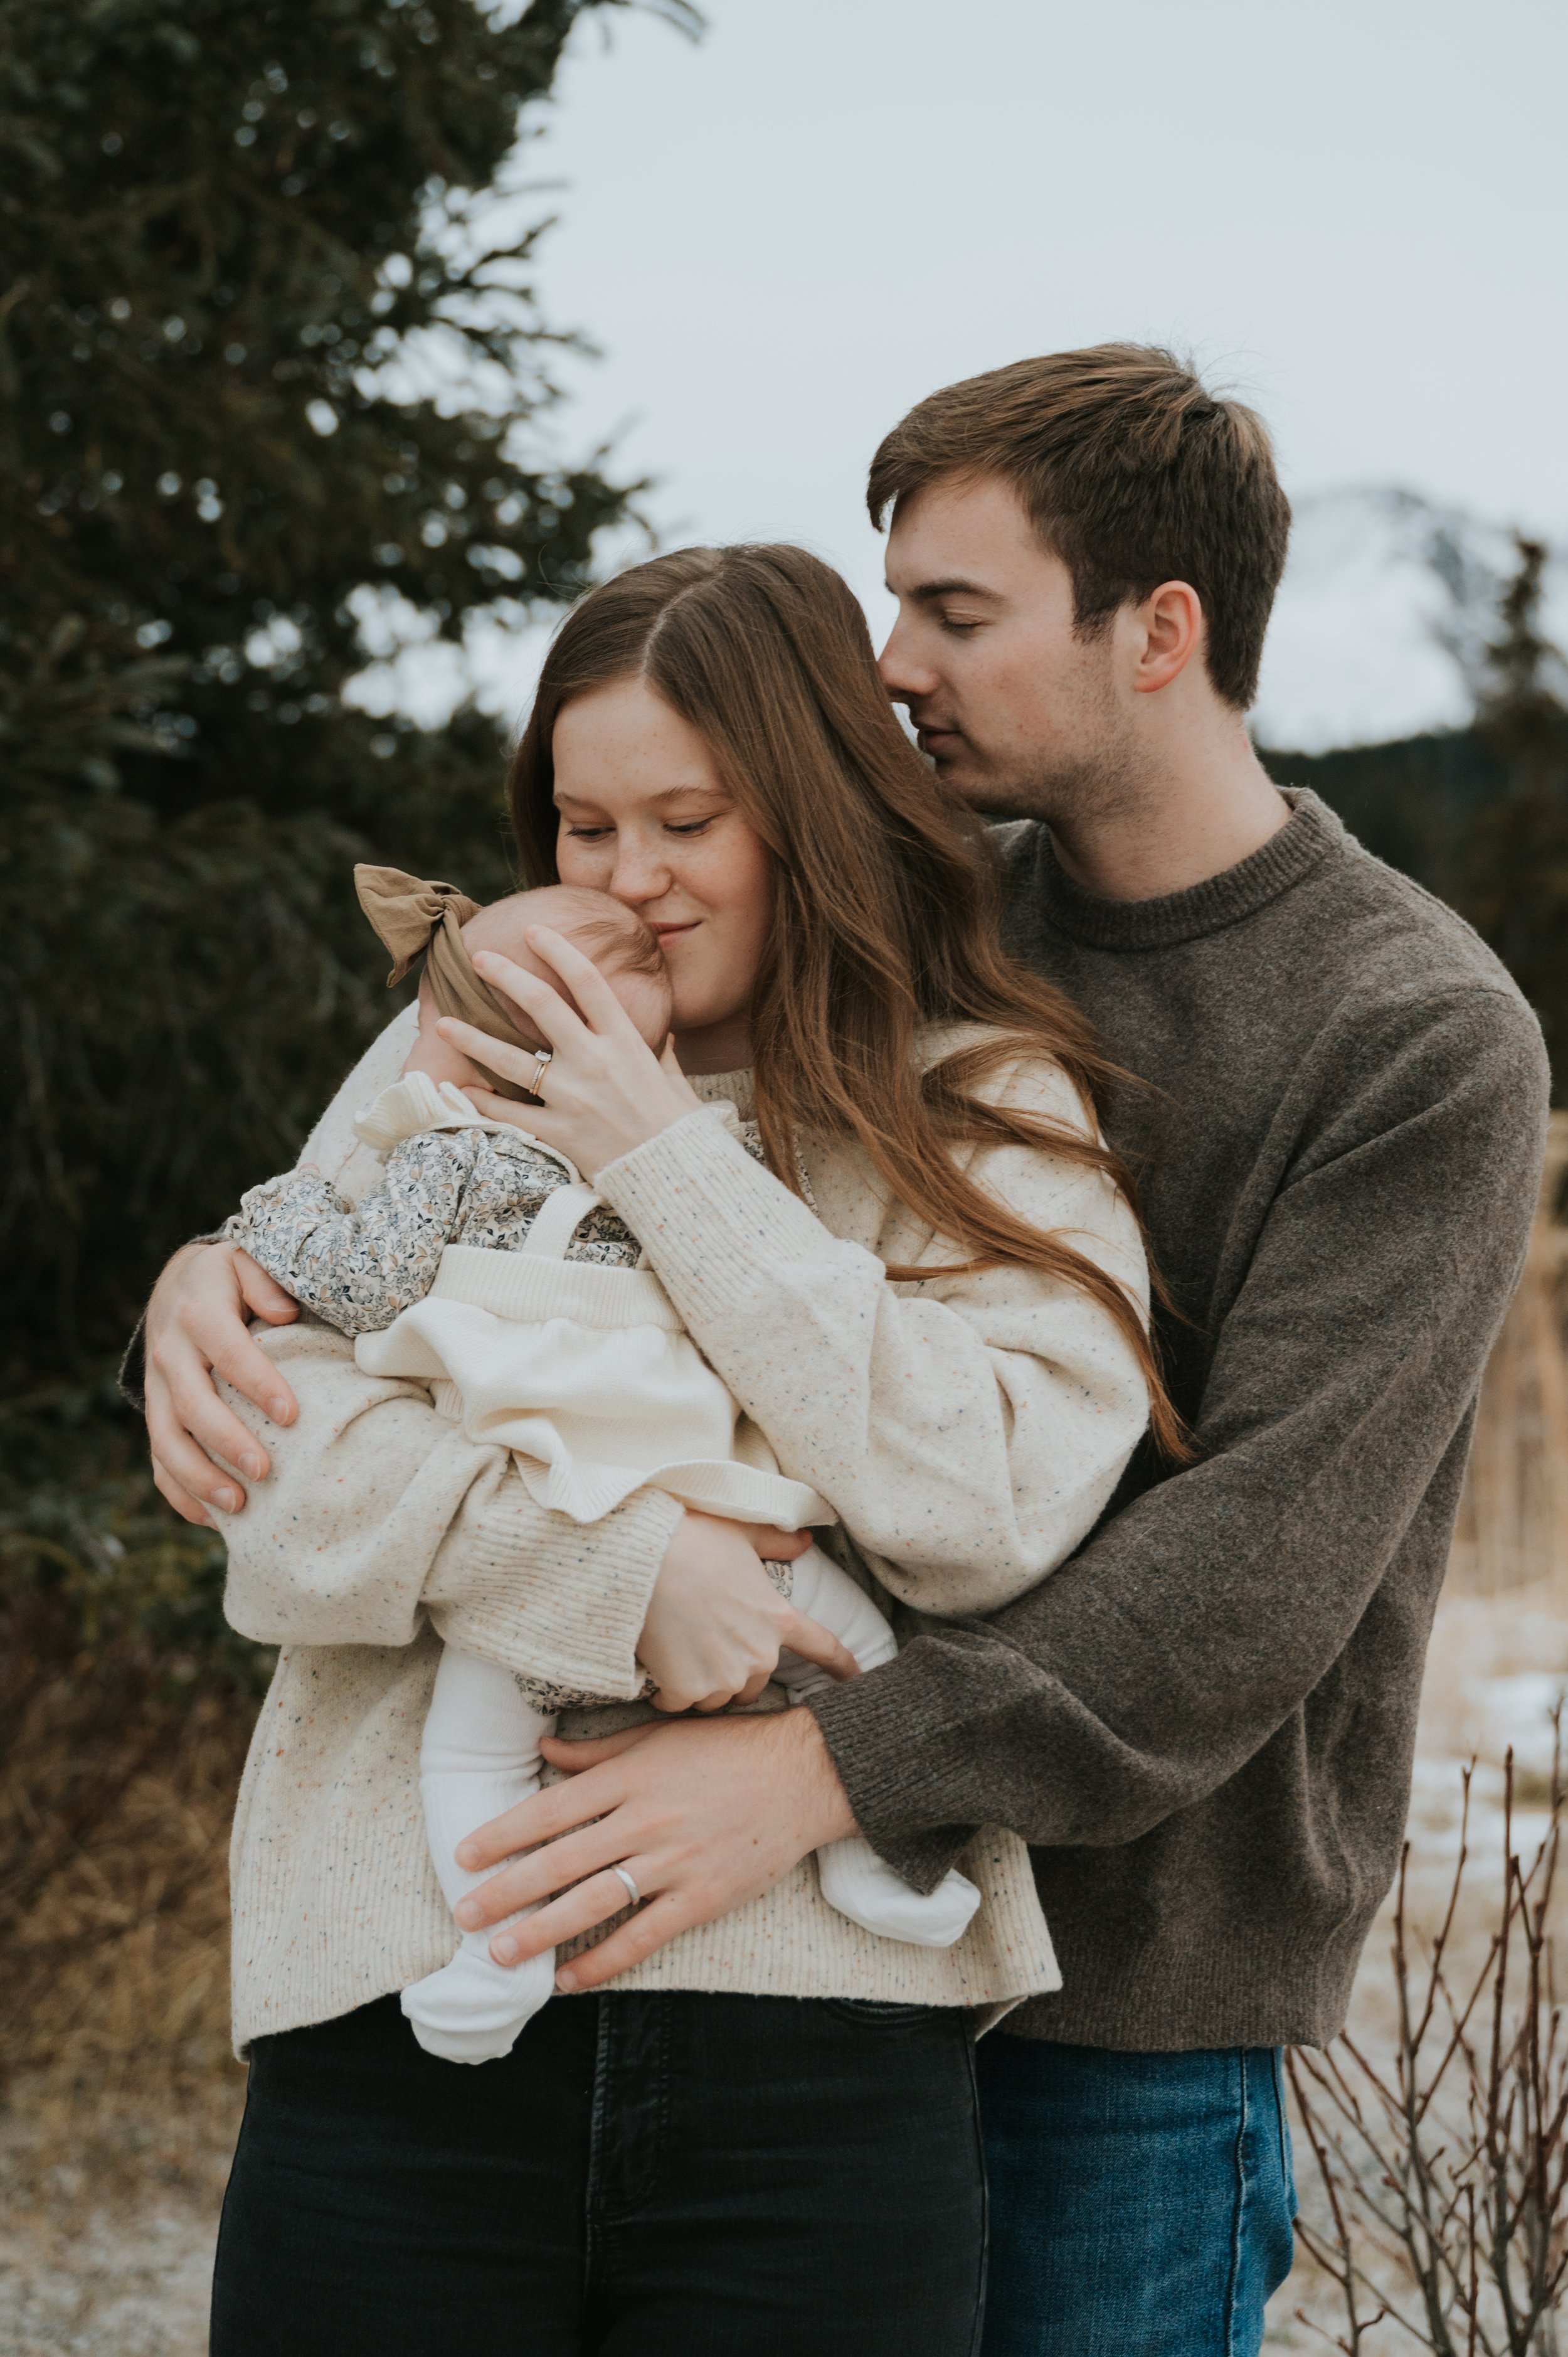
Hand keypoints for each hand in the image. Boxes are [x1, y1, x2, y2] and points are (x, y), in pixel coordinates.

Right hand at [145, 1241, 299, 1522]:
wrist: (178, 1287)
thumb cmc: (227, 1281)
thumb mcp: (244, 1261)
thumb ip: (265, 1281)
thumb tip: (284, 1313)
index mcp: (199, 1314)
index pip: (230, 1352)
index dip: (258, 1384)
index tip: (291, 1415)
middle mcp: (171, 1354)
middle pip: (193, 1405)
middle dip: (227, 1442)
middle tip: (265, 1471)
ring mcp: (158, 1389)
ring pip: (167, 1441)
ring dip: (199, 1478)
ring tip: (238, 1508)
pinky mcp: (157, 1414)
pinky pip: (159, 1460)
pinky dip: (180, 1493)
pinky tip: (212, 1518)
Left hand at [437, 927, 702, 1178]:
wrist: (675, 1175)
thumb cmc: (679, 1127)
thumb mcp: (675, 1080)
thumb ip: (662, 1054)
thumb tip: (662, 1037)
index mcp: (624, 1041)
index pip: (587, 980)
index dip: (558, 949)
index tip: (534, 931)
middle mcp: (594, 1061)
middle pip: (541, 1004)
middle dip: (505, 975)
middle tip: (479, 958)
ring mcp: (573, 1097)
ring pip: (510, 1059)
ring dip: (472, 1039)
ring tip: (443, 1025)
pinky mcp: (560, 1131)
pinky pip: (511, 1113)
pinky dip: (483, 1101)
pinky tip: (462, 1089)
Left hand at [452, 1709, 858, 1988]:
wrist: (806, 1773)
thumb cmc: (730, 1748)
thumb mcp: (660, 1738)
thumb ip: (599, 1751)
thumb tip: (544, 1749)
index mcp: (631, 1776)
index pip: (552, 1809)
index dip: (503, 1834)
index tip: (464, 1855)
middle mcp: (646, 1820)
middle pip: (562, 1860)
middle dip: (508, 1890)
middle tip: (465, 1913)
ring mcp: (675, 1862)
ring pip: (594, 1903)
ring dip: (542, 1931)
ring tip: (501, 1953)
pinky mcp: (702, 1897)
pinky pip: (643, 1937)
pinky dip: (603, 1963)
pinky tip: (569, 1980)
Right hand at [642, 1513, 857, 1712]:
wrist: (641, 1560)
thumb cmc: (693, 1539)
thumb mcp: (742, 1532)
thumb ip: (777, 1541)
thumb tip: (805, 1540)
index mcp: (778, 1618)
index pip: (823, 1647)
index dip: (842, 1666)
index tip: (855, 1678)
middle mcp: (758, 1654)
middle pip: (756, 1682)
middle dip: (737, 1669)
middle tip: (709, 1641)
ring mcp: (722, 1676)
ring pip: (719, 1697)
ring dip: (704, 1683)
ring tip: (681, 1649)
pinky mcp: (686, 1689)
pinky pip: (681, 1704)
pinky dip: (670, 1691)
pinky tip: (659, 1665)